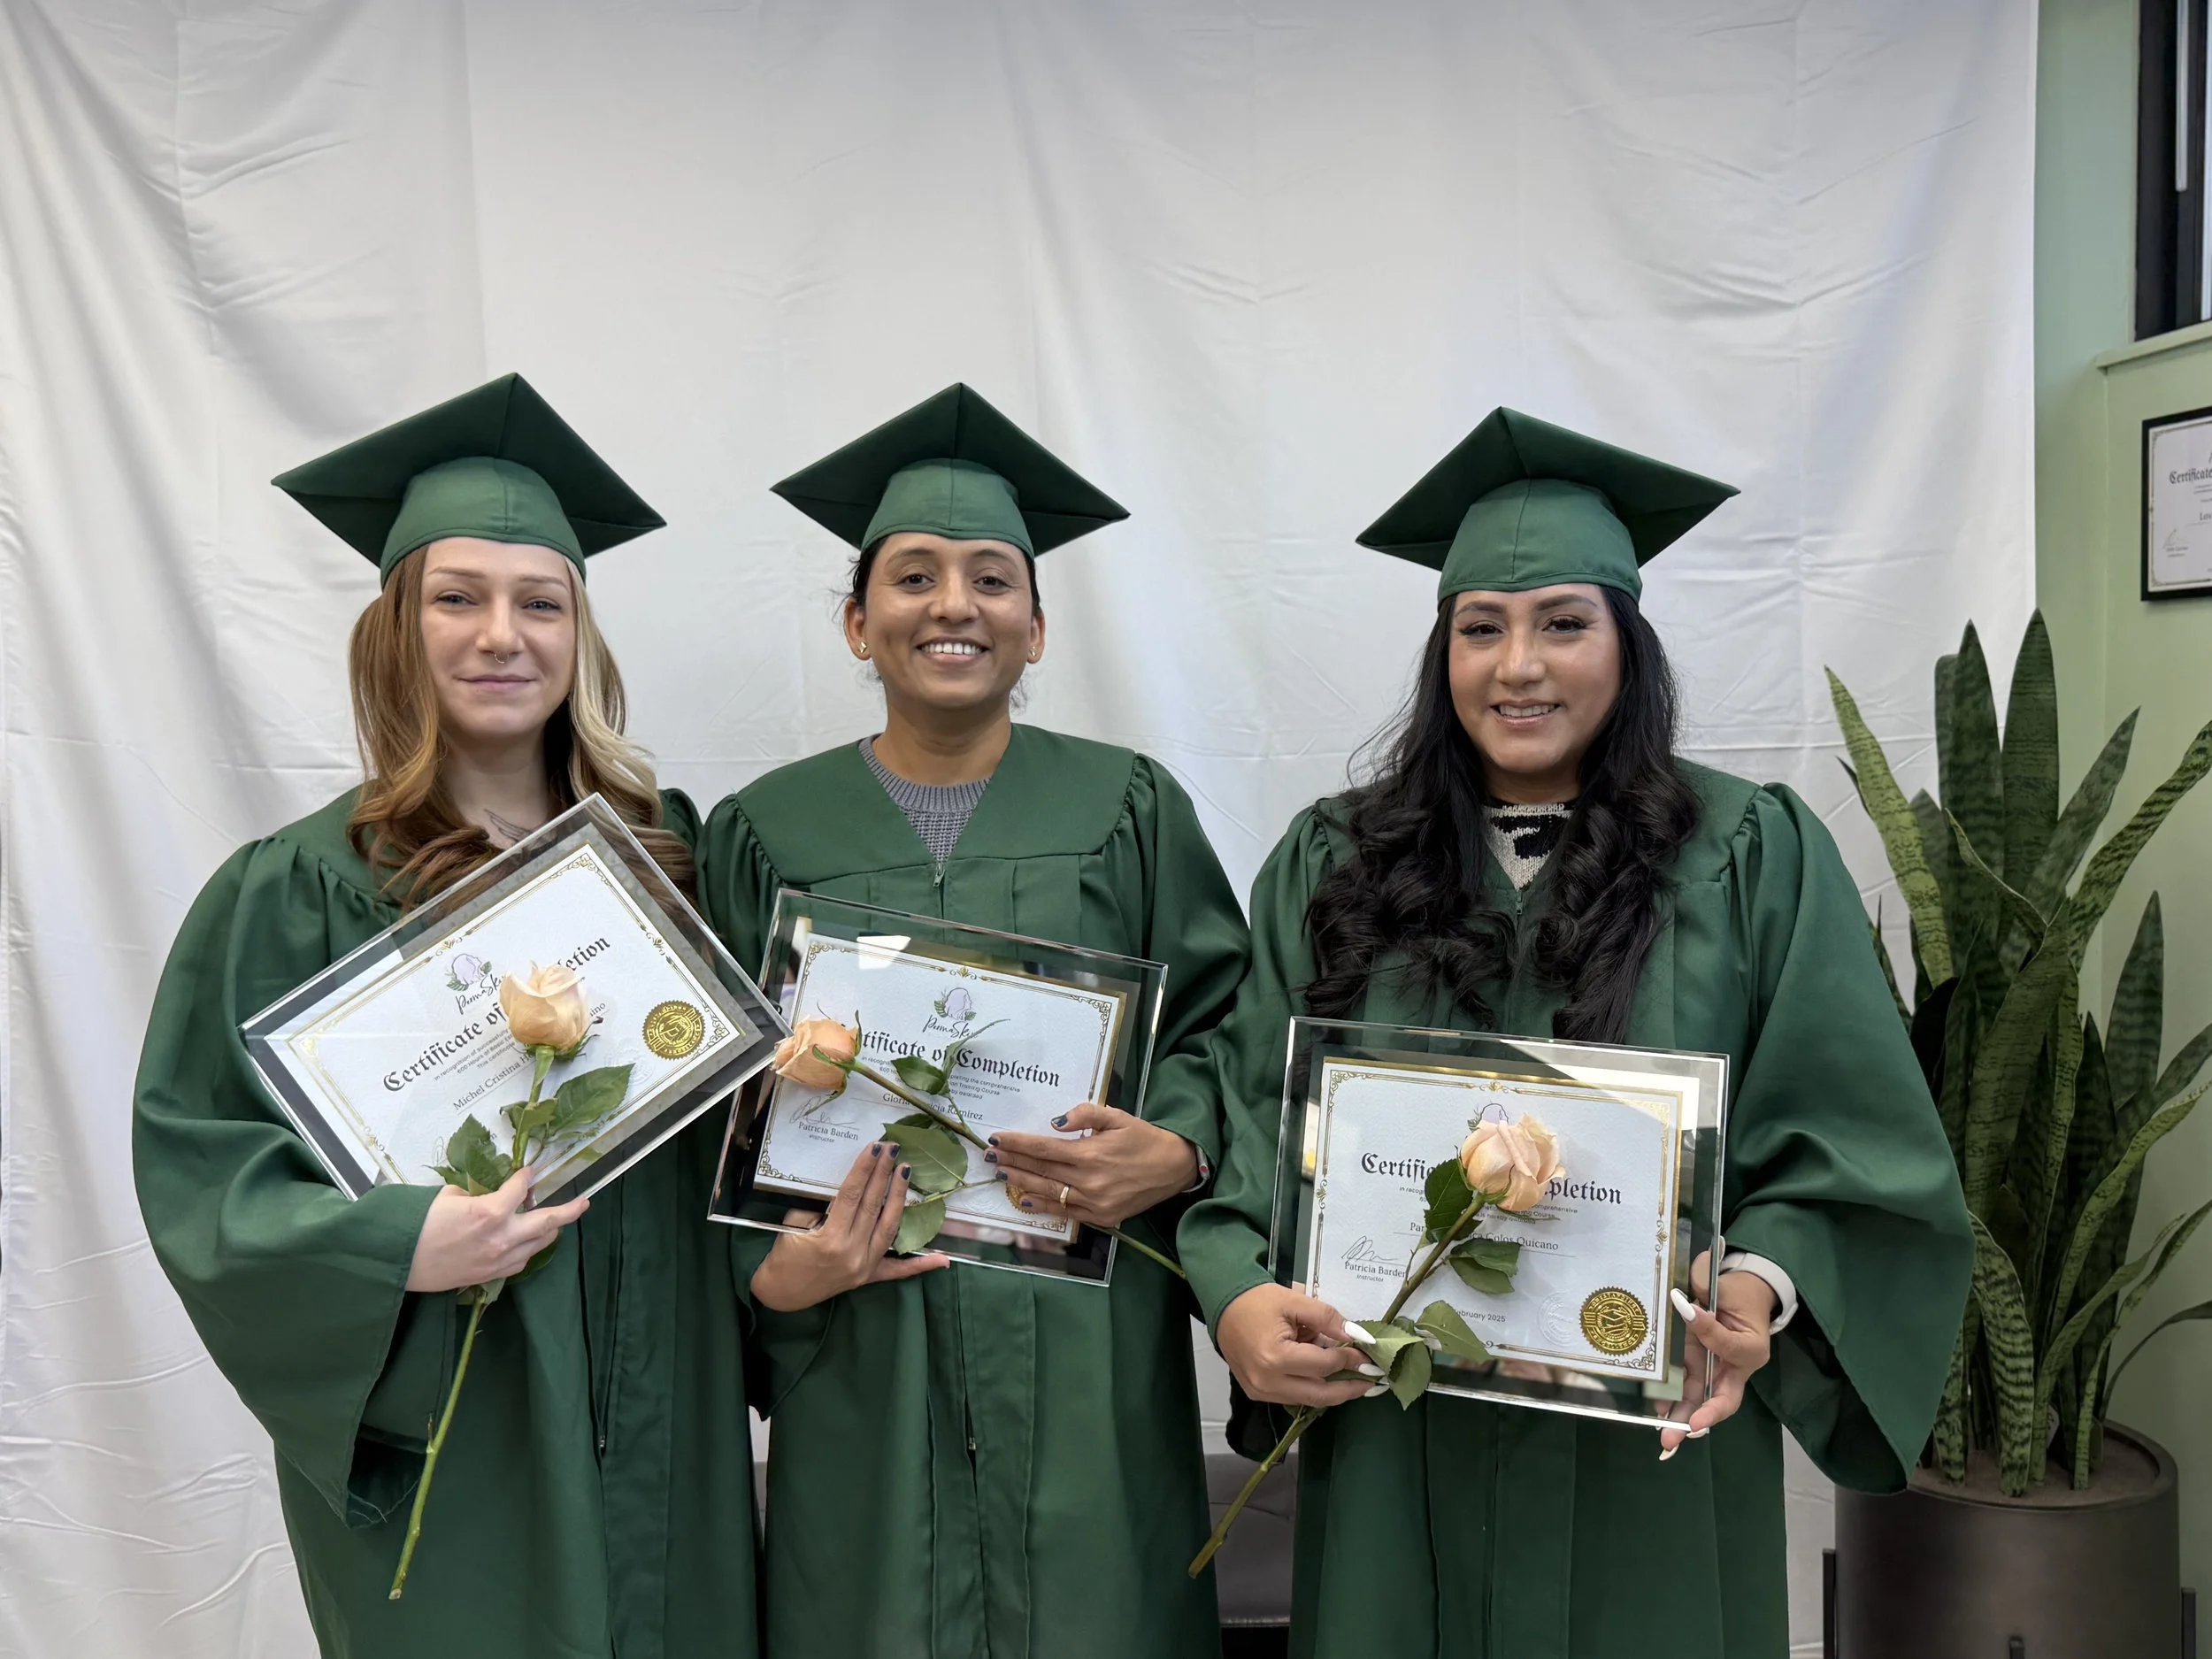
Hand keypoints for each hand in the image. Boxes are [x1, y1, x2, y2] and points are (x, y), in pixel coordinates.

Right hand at [406, 1169, 587, 1291]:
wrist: (398, 1262)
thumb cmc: (418, 1224)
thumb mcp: (448, 1197)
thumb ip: (476, 1195)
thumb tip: (489, 1195)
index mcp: (490, 1212)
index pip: (520, 1189)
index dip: (526, 1177)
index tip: (529, 1171)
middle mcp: (501, 1237)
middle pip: (547, 1222)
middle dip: (569, 1210)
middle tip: (584, 1202)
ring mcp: (498, 1259)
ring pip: (538, 1244)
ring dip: (550, 1230)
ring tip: (559, 1220)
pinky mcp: (490, 1275)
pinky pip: (521, 1262)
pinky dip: (529, 1249)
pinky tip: (529, 1243)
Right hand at [749, 1142, 950, 1312]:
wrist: (781, 1293)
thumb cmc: (784, 1255)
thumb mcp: (794, 1224)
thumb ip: (822, 1207)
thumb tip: (851, 1189)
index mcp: (829, 1238)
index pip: (853, 1195)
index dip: (865, 1169)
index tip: (875, 1147)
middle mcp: (851, 1252)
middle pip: (873, 1205)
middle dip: (883, 1174)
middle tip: (894, 1149)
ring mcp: (864, 1267)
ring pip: (889, 1227)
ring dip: (900, 1198)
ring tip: (906, 1172)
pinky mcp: (868, 1278)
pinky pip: (898, 1272)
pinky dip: (921, 1265)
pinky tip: (943, 1259)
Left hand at [986, 1104, 1197, 1227]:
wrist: (1174, 1167)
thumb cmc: (1144, 1138)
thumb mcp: (1117, 1117)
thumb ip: (1086, 1114)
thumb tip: (1055, 1121)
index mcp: (1090, 1154)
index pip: (1043, 1148)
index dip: (1017, 1143)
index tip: (996, 1138)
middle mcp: (1088, 1181)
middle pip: (1040, 1170)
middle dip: (1011, 1161)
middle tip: (988, 1155)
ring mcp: (1093, 1203)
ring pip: (1047, 1193)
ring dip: (1020, 1183)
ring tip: (1000, 1173)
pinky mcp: (1101, 1218)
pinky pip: (1065, 1212)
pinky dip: (1042, 1207)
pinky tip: (1024, 1199)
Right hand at [1217, 1283, 1374, 1408]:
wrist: (1223, 1305)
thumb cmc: (1257, 1300)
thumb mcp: (1295, 1301)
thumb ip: (1328, 1319)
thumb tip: (1359, 1337)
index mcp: (1275, 1357)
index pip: (1324, 1365)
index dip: (1350, 1360)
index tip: (1369, 1354)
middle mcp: (1267, 1382)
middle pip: (1320, 1394)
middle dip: (1350, 1388)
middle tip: (1373, 1381)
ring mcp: (1260, 1392)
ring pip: (1308, 1400)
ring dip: (1333, 1391)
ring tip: (1355, 1380)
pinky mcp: (1257, 1393)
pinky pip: (1293, 1397)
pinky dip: (1313, 1389)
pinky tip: (1328, 1379)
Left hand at [1658, 1250, 1776, 1455]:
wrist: (1742, 1292)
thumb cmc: (1738, 1291)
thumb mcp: (1724, 1287)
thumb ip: (1706, 1292)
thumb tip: (1684, 1305)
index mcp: (1751, 1345)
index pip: (1730, 1346)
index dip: (1711, 1334)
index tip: (1691, 1313)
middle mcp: (1735, 1366)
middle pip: (1721, 1398)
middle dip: (1700, 1418)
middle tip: (1683, 1433)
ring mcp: (1715, 1369)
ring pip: (1701, 1399)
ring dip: (1682, 1419)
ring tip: (1665, 1437)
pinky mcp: (1699, 1367)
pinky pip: (1687, 1387)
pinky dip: (1673, 1401)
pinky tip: (1657, 1411)